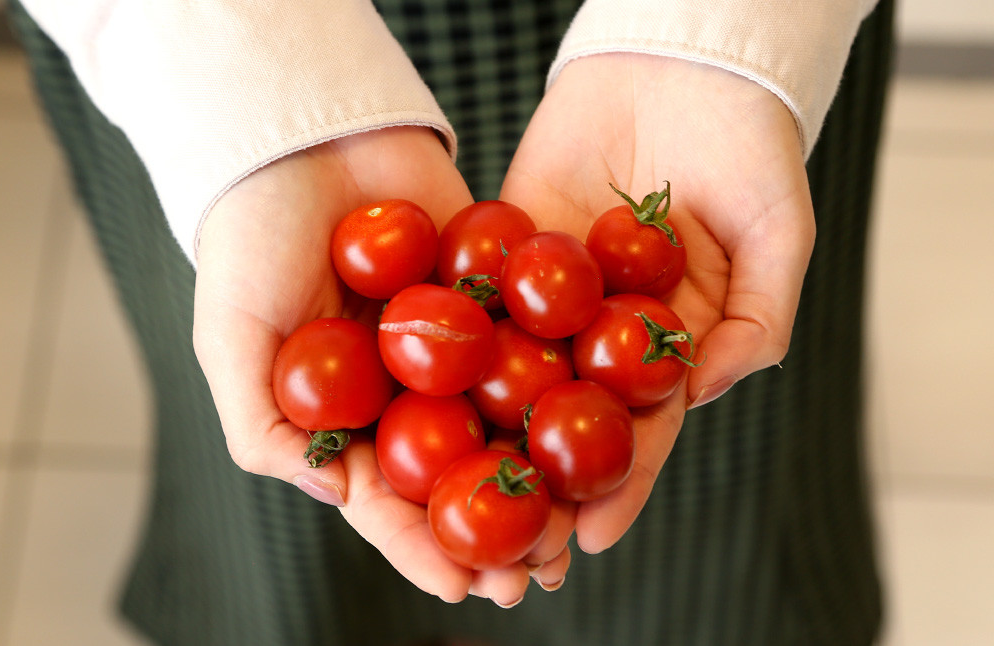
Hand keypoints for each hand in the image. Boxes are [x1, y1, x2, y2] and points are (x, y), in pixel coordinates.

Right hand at [192, 126, 571, 605]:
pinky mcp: (494, 289)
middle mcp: (405, 387)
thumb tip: (335, 495)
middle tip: (536, 575)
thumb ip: (262, 427)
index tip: (460, 588)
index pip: (384, 497)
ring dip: (540, 474)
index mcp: (346, 413)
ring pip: (504, 418)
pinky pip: (532, 338)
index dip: (419, 545)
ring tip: (577, 524)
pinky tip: (600, 419)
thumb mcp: (229, 340)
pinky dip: (565, 378)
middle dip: (493, 526)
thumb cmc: (248, 241)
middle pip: (456, 471)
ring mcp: (454, 341)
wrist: (300, 139)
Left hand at [500, 53, 815, 552]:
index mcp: (670, 340)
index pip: (644, 429)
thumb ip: (758, 318)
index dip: (620, 486)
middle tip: (505, 547)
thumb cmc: (749, 147)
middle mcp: (604, 328)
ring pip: (514, 373)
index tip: (589, 539)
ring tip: (452, 493)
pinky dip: (452, 343)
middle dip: (539, 484)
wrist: (684, 66)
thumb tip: (705, 388)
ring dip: (485, 436)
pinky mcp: (509, 247)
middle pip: (567, 420)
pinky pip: (479, 298)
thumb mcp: (779, 233)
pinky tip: (421, 392)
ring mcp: (553, 292)